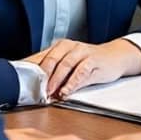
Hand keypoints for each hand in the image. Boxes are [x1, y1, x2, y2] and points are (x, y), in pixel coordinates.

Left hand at [26, 38, 140, 99]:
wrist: (116, 56)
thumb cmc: (90, 61)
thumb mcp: (70, 63)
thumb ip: (55, 71)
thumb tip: (35, 85)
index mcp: (61, 46)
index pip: (42, 57)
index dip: (33, 71)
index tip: (24, 84)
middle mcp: (71, 47)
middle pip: (53, 60)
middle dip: (44, 77)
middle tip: (37, 91)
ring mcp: (83, 53)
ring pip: (66, 65)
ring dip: (57, 81)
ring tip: (50, 93)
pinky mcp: (95, 62)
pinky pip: (82, 72)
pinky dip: (72, 83)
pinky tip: (66, 92)